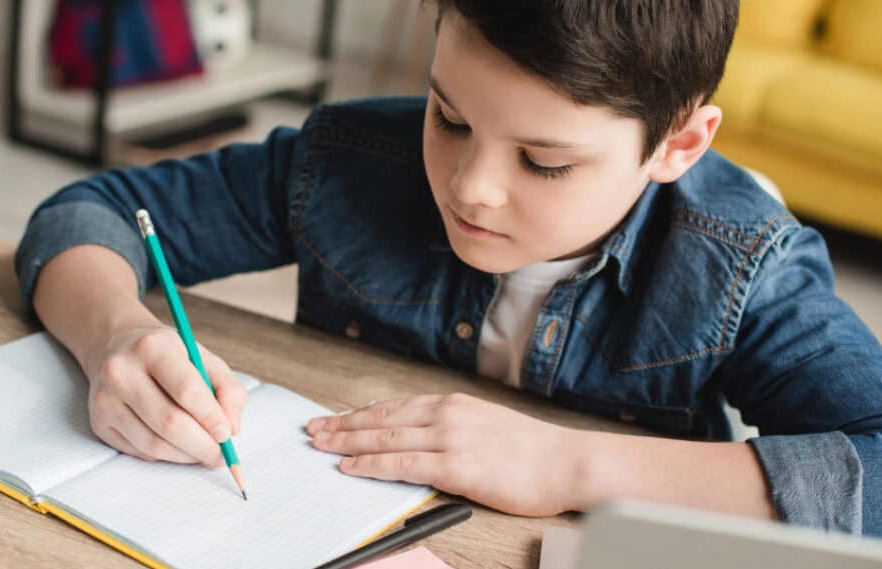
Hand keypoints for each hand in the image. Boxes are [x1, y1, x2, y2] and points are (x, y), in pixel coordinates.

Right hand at [83, 325, 247, 465]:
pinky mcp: (100, 423)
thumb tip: (231, 429)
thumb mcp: (203, 357)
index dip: (210, 417)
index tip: (227, 434)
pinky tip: (179, 447)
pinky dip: (167, 456)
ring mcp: (106, 400)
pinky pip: (140, 451)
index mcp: (153, 347)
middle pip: (169, 422)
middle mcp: (122, 372)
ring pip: (154, 444)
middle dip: (202, 445)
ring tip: (204, 452)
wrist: (117, 346)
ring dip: (186, 455)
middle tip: (220, 454)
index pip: (186, 390)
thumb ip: (228, 389)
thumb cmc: (168, 355)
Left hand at [306, 393, 580, 515]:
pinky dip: (372, 465)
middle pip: (382, 418)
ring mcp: (450, 438)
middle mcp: (446, 414)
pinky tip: (351, 467)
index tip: (338, 418)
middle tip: (315, 429)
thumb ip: (453, 427)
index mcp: (453, 403)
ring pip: (385, 438)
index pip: (395, 406)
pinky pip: (403, 464)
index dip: (361, 413)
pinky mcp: (456, 466)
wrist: (566, 462)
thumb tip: (424, 438)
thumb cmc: (533, 450)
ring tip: (321, 445)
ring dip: (348, 442)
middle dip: (344, 425)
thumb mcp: (487, 424)